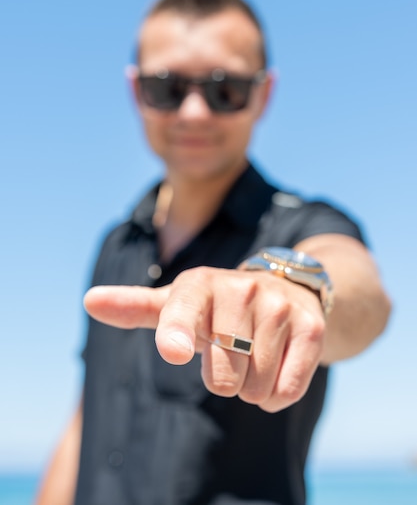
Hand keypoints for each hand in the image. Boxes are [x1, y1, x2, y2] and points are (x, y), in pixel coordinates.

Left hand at [84, 266, 324, 411]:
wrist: (287, 289)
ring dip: (251, 386)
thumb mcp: (178, 303)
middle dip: (224, 378)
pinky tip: (277, 364)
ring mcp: (277, 305)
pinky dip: (277, 393)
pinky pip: (286, 390)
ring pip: (254, 387)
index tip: (175, 350)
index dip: (178, 333)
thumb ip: (134, 307)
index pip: (183, 312)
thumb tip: (88, 300)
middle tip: (231, 352)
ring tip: (253, 355)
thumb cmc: (218, 307)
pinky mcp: (310, 326)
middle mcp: (239, 287)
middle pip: (222, 377)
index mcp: (199, 284)